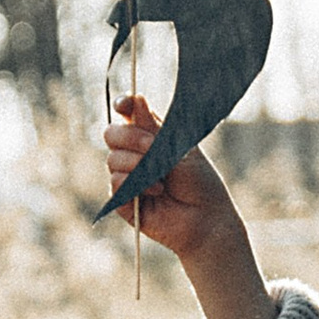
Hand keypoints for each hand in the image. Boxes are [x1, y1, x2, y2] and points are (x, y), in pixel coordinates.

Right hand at [104, 93, 235, 257]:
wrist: (207, 218)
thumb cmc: (199, 182)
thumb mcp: (179, 148)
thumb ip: (154, 127)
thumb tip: (136, 100)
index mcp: (149, 137)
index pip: (127, 114)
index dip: (122, 105)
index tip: (125, 105)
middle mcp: (134, 155)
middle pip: (111, 134)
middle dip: (130, 137)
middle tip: (151, 147)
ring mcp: (127, 179)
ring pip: (112, 159)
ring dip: (138, 165)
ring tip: (162, 179)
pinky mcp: (124, 203)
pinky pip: (115, 184)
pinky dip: (135, 185)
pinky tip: (157, 192)